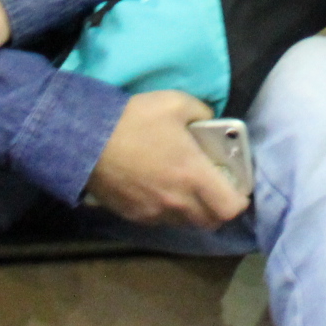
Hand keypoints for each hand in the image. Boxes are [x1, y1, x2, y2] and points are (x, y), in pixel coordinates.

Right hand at [84, 90, 249, 228]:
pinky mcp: (135, 216)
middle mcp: (178, 201)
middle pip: (210, 222)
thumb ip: (202, 112)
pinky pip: (161, 221)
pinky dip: (168, 212)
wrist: (87, 140)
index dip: (238, 201)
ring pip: (186, 223)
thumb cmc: (135, 120)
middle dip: (217, 208)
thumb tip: (210, 122)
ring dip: (193, 212)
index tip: (236, 188)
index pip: (229, 208)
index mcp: (193, 175)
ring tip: (187, 190)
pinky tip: (160, 191)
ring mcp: (154, 213)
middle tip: (214, 189)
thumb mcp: (175, 102)